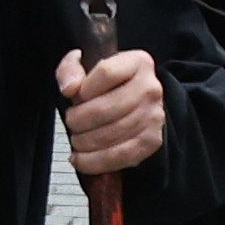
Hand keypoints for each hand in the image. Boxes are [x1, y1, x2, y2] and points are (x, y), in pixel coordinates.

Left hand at [57, 46, 164, 178]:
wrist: (133, 104)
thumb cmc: (106, 86)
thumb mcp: (84, 68)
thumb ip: (70, 70)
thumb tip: (70, 88)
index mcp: (137, 62)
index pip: (106, 73)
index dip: (83, 88)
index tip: (74, 96)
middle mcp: (151, 88)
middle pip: (106, 108)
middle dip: (79, 120)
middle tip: (71, 122)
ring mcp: (154, 116)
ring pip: (112, 133)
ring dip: (85, 142)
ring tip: (76, 140)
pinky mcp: (152, 141)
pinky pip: (121, 156)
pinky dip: (96, 161)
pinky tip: (82, 159)